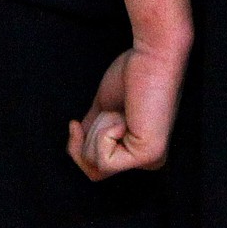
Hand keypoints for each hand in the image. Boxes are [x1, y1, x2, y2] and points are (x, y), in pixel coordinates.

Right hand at [67, 38, 188, 180]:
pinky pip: (104, 160)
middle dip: (87, 137)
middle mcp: (149, 162)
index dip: (77, 148)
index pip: (97, 169)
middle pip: (94, 172)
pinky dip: (104, 131)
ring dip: (99, 128)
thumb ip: (93, 128)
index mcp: (140, 152)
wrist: (151, 55)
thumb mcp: (104, 108)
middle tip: (109, 111)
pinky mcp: (149, 155)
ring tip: (121, 110)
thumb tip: (77, 141)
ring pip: (97, 165)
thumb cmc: (132, 73)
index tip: (75, 123)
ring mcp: (151, 160)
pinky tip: (124, 115)